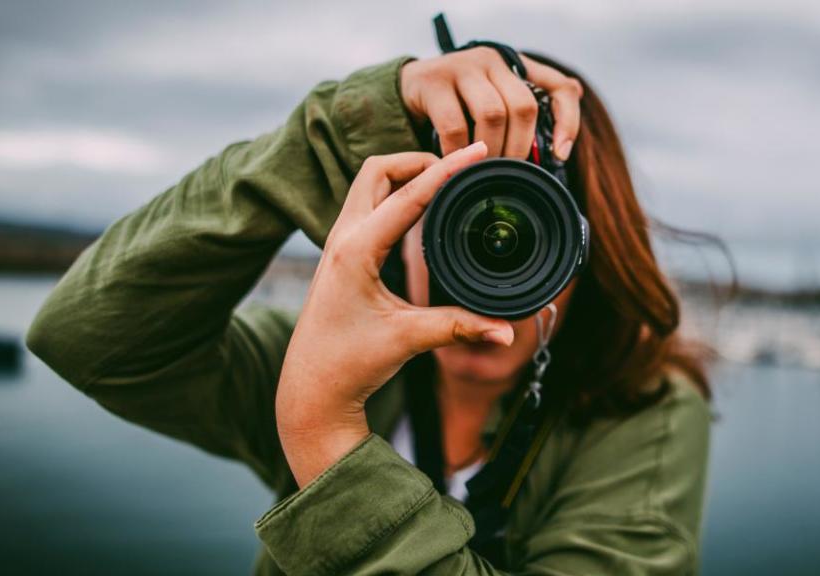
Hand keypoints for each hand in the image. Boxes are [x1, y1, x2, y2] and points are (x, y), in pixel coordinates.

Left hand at [275, 141, 513, 487]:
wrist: (311, 388)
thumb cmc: (348, 363)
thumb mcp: (408, 340)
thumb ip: (460, 328)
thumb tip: (508, 331)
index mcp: (356, 250)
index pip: (409, 195)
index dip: (448, 169)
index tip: (477, 151)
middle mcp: (343, 238)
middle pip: (379, 170)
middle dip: (419, 159)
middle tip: (459, 165)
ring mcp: (338, 244)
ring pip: (369, 184)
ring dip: (405, 174)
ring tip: (445, 180)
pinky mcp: (341, 255)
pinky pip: (368, 205)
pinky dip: (396, 194)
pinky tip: (421, 208)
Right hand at [400, 48, 582, 160]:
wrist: (410, 88)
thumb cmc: (460, 103)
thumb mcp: (494, 104)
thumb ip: (524, 119)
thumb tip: (560, 147)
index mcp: (515, 67)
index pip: (559, 87)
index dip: (567, 121)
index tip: (560, 154)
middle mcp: (492, 61)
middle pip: (523, 106)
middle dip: (519, 147)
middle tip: (509, 172)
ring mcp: (463, 67)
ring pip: (492, 113)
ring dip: (491, 150)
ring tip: (483, 170)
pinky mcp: (434, 82)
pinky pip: (454, 125)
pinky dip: (459, 152)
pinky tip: (457, 164)